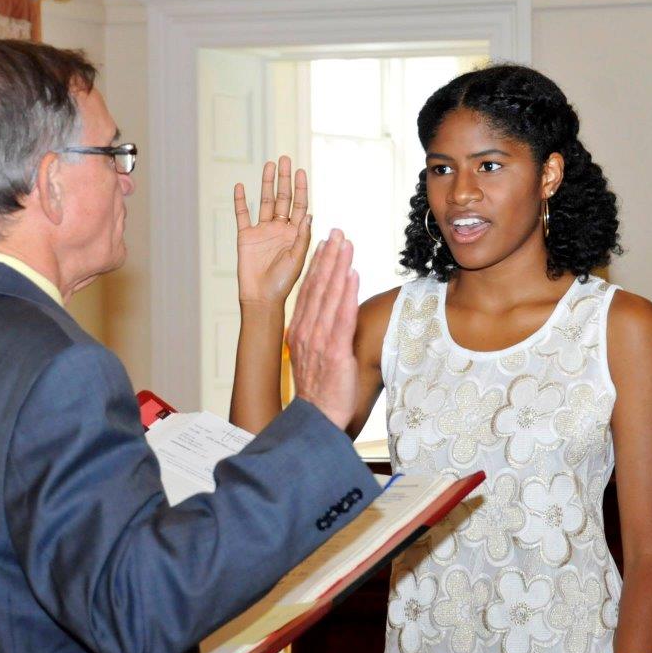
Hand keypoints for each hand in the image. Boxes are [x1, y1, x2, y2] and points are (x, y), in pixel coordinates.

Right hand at [234, 156, 311, 305]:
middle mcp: (280, 229)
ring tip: (269, 165)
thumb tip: (308, 214)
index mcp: (295, 233)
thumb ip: (303, 237)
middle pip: (283, 198)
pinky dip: (240, 201)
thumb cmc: (284, 282)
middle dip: (284, 179)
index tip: (301, 171)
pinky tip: (241, 186)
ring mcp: (262, 231)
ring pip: (265, 202)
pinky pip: (242, 215)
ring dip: (267, 183)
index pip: (299, 205)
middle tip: (285, 158)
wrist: (262, 297)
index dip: (301, 188)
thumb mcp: (298, 259)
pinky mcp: (246, 237)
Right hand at [287, 230, 359, 430]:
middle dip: (327, 257)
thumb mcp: (314, 358)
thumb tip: (330, 317)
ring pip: (329, 296)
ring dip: (338, 267)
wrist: (316, 420)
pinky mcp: (334, 352)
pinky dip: (347, 294)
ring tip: (346, 244)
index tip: (325, 244)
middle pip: (317, 287)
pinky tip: (353, 275)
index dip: (317, 266)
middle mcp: (305, 332)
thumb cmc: (320, 391)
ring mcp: (318, 341)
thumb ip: (319, 335)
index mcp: (299, 332)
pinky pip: (342, 318)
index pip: (309, 292)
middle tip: (336, 232)